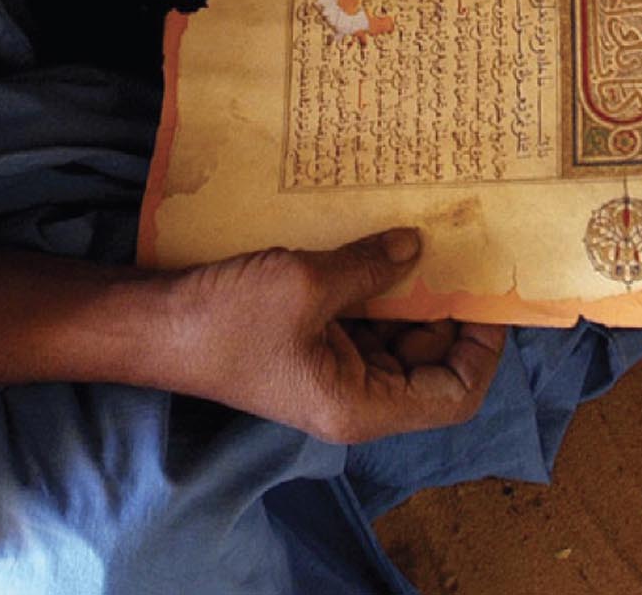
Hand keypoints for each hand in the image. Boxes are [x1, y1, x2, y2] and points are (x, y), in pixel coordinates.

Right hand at [164, 228, 506, 443]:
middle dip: (445, 309)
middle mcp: (355, 397)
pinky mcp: (308, 344)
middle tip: (460, 246)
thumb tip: (417, 246)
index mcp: (362, 405)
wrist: (154, 324)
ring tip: (423, 235)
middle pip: (428, 363)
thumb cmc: (229, 317)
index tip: (487, 291)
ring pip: (395, 336)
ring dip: (408, 291)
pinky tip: (377, 242)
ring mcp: (331, 370)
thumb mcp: (307, 282)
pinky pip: (360, 320)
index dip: (480, 348)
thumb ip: (370, 267)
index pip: (454, 394)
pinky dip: (373, 286)